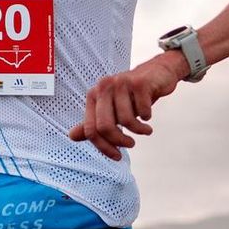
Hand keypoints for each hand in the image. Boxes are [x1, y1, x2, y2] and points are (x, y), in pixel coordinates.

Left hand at [68, 52, 185, 157]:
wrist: (156, 73)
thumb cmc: (132, 94)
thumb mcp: (111, 109)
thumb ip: (93, 123)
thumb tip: (71, 136)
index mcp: (94, 95)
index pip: (90, 129)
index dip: (103, 147)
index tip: (117, 156)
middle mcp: (104, 87)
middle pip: (105, 126)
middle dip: (119, 141)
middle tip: (130, 144)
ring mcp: (121, 83)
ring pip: (126, 120)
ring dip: (139, 130)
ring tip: (145, 130)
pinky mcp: (139, 83)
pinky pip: (142, 111)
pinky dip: (147, 117)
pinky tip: (148, 115)